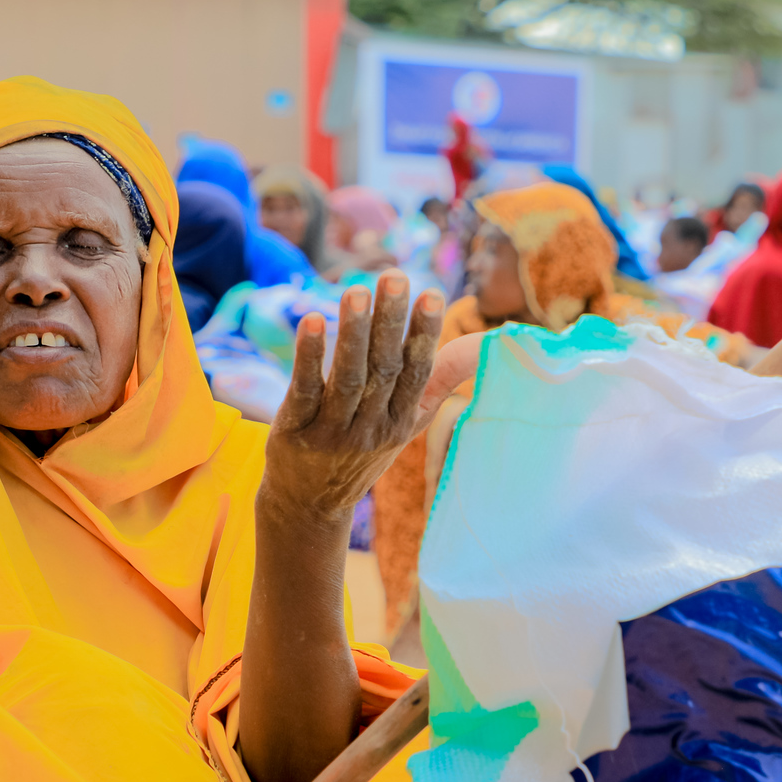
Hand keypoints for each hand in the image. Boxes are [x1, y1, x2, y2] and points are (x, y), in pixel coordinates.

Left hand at [262, 272, 444, 522]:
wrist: (310, 504)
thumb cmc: (364, 449)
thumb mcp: (407, 421)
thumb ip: (440, 378)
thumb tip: (485, 341)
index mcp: (401, 420)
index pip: (417, 372)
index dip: (425, 334)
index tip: (432, 293)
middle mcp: (372, 427)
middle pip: (384, 369)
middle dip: (390, 322)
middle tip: (395, 277)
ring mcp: (333, 432)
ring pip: (348, 377)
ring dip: (352, 333)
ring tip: (356, 290)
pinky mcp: (295, 432)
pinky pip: (305, 390)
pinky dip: (309, 357)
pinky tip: (313, 321)